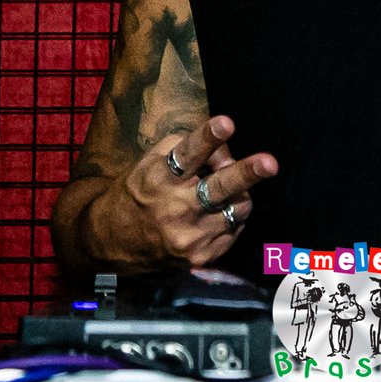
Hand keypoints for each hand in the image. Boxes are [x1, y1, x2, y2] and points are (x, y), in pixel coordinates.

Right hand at [90, 115, 278, 269]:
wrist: (111, 243)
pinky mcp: (201, 258)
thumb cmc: (139, 192)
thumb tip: (227, 152)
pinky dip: (231, 216)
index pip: (187, 154)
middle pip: (218, 188)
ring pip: (236, 208)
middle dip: (246, 173)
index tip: (226, 123)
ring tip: (231, 188)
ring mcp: (189, 238)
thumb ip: (190, 148)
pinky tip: (216, 213)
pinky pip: (234, 230)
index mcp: (159, 178)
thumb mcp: (151, 161)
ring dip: (240, 193)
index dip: (207, 138)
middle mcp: (175, 209)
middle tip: (269, 163)